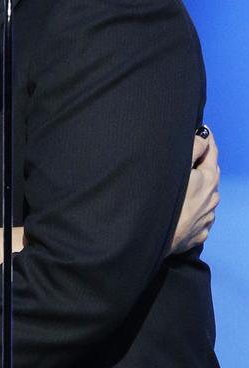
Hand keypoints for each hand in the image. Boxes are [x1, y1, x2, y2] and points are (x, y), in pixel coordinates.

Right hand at [170, 128, 219, 254]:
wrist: (153, 237)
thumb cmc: (163, 201)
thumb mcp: (177, 169)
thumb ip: (192, 149)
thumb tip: (203, 137)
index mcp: (209, 180)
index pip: (212, 152)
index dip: (207, 138)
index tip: (203, 130)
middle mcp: (213, 198)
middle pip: (211, 174)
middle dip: (203, 163)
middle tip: (191, 156)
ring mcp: (207, 218)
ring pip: (206, 197)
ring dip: (199, 188)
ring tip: (185, 186)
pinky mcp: (199, 233)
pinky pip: (200, 217)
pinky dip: (195, 209)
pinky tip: (184, 209)